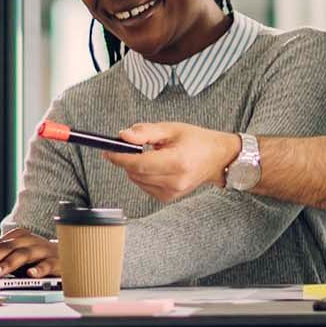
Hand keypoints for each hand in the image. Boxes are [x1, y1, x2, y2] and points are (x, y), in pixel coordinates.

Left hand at [0, 228, 58, 278]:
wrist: (69, 256)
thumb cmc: (38, 258)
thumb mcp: (18, 257)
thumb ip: (1, 260)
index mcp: (17, 236)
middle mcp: (29, 240)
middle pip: (6, 247)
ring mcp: (43, 250)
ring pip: (23, 254)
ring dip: (8, 264)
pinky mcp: (57, 261)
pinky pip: (47, 264)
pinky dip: (39, 269)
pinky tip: (31, 274)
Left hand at [103, 123, 240, 204]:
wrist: (217, 158)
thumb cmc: (197, 141)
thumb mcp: (171, 129)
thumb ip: (145, 132)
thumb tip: (123, 136)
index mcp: (177, 162)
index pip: (139, 164)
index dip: (120, 157)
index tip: (109, 150)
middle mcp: (175, 180)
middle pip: (136, 173)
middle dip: (126, 160)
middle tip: (127, 146)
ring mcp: (172, 192)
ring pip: (137, 181)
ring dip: (135, 167)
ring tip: (151, 155)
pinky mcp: (168, 197)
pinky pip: (144, 186)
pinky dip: (143, 175)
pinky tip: (155, 166)